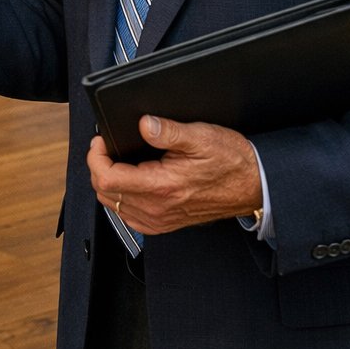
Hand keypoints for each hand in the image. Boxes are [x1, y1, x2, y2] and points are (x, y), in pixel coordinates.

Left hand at [87, 115, 262, 235]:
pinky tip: (129, 182)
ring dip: (108, 182)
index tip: (100, 142)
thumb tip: (143, 124)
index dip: (96, 157)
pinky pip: (128, 215)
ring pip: (113, 205)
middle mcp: (157, 209)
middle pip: (104, 193)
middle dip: (99, 167)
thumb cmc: (231, 162)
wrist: (254, 185)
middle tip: (107, 148)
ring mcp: (159, 220)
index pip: (106, 179)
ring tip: (116, 161)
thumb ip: (167, 130)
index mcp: (161, 187)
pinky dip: (120, 198)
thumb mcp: (200, 137)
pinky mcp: (164, 224)